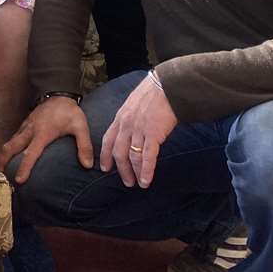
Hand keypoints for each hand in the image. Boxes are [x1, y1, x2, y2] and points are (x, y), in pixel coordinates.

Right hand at [0, 96, 91, 182]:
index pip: (31, 154)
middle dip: (3, 160)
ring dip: (4, 154)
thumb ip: (84, 146)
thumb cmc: (70, 112)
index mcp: (43, 134)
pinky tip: (9, 153)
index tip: (18, 180)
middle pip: (12, 148)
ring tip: (1, 167)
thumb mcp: (81, 127)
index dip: (24, 168)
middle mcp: (30, 131)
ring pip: (10, 141)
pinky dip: (9, 146)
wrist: (59, 94)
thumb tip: (88, 165)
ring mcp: (26, 126)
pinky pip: (14, 136)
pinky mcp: (25, 124)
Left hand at [99, 73, 177, 188]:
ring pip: (132, 156)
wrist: (167, 88)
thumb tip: (130, 131)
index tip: (105, 168)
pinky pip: (147, 156)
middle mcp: (126, 125)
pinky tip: (146, 180)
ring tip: (138, 184)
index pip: (108, 140)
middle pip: (118, 152)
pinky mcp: (153, 134)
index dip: (106, 155)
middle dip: (121, 169)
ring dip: (135, 172)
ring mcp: (139, 130)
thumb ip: (129, 119)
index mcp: (120, 118)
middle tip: (126, 181)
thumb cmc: (153, 95)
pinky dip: (146, 170)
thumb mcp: (133, 105)